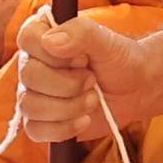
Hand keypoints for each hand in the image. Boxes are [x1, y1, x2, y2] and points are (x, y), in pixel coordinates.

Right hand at [15, 10, 140, 142]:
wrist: (135, 89)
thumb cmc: (119, 59)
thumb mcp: (107, 41)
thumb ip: (81, 33)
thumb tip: (50, 41)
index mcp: (43, 35)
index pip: (28, 39)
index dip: (55, 54)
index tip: (83, 59)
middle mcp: (32, 62)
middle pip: (29, 75)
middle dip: (68, 83)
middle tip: (93, 80)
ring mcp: (33, 93)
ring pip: (30, 106)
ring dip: (68, 107)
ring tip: (93, 100)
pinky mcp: (41, 120)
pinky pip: (35, 130)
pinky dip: (63, 128)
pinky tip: (84, 120)